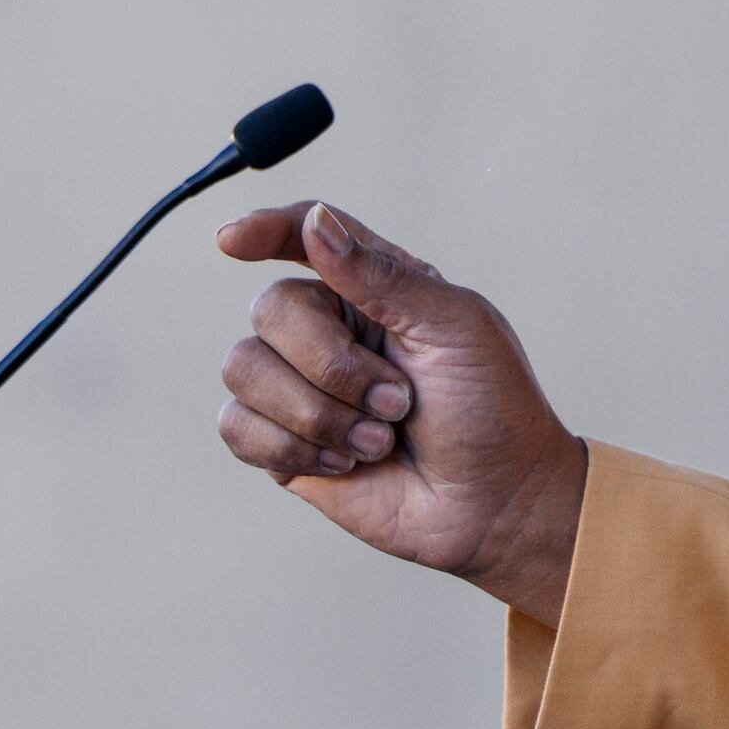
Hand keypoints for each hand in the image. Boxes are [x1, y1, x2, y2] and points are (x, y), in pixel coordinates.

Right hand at [214, 201, 587, 626]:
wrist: (495, 505)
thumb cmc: (492, 410)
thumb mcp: (455, 326)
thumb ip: (380, 274)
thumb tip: (316, 222)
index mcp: (375, 287)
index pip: (305, 235)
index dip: (265, 229)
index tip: (233, 242)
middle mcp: (331, 329)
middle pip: (271, 308)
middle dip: (333, 365)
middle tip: (396, 402)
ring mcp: (303, 387)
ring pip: (243, 367)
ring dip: (316, 413)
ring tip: (377, 441)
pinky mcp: (285, 443)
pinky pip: (236, 425)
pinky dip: (290, 446)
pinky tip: (344, 461)